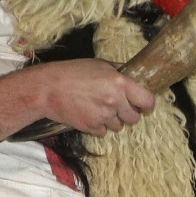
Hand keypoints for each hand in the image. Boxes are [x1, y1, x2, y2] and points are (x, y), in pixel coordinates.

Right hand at [31, 59, 155, 136]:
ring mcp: (103, 116)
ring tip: (99, 108)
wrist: (48, 88)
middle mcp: (115, 101)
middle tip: (119, 106)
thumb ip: (120, 71)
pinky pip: (103, 132)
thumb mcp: (101, 64)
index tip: (143, 104)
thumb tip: (134, 73)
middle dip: (129, 113)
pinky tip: (90, 114)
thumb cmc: (74, 72)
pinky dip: (99, 126)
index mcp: (120, 83)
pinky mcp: (91, 127)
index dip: (147, 104)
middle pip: (134, 118)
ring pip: (119, 126)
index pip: (147, 101)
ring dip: (113, 120)